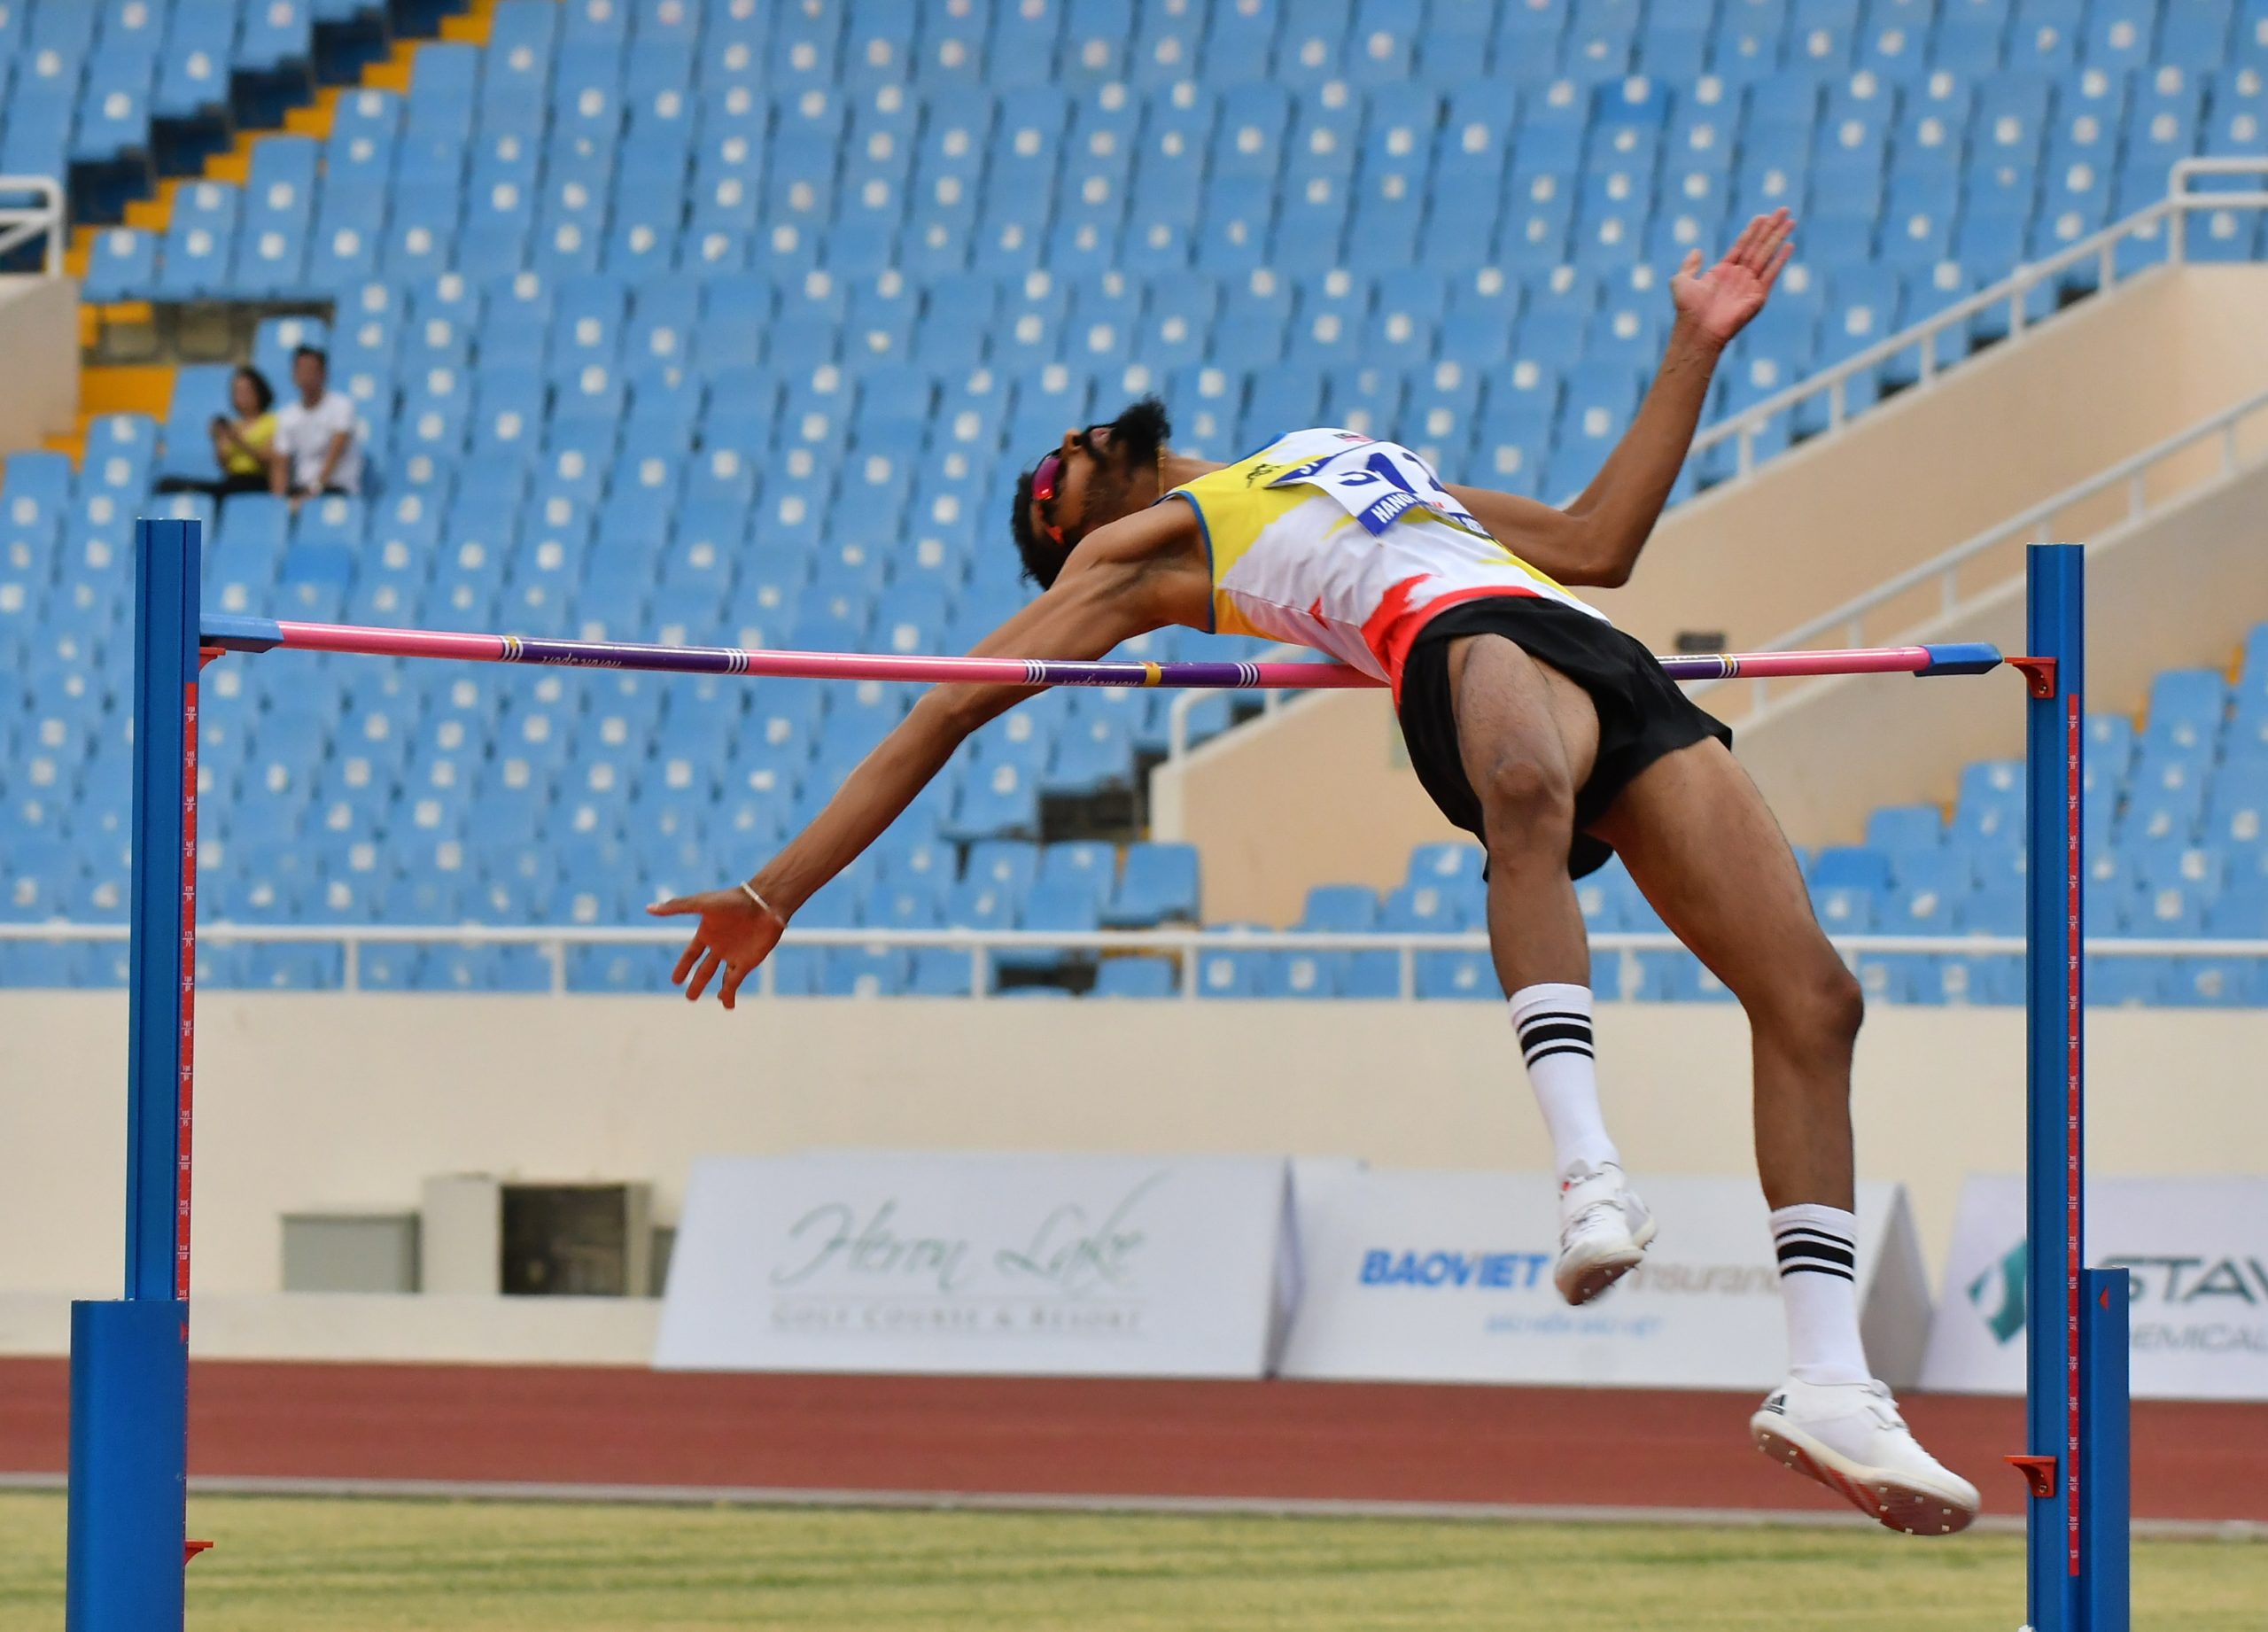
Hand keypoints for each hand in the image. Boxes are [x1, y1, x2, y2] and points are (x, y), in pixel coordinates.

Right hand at [648, 885, 784, 1008]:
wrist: (764, 902)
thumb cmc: (733, 900)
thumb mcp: (701, 903)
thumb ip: (676, 907)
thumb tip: (649, 908)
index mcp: (707, 932)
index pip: (691, 955)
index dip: (683, 967)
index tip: (675, 981)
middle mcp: (720, 945)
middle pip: (705, 969)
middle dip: (697, 983)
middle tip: (690, 998)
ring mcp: (735, 954)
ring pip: (724, 978)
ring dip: (719, 990)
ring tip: (716, 1000)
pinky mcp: (748, 961)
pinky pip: (736, 981)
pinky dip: (730, 993)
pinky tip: (726, 1003)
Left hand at [1671, 209, 1794, 347]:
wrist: (1697, 330)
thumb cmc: (1687, 310)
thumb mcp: (1681, 281)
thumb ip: (1689, 265)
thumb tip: (1697, 250)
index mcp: (1724, 270)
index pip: (1742, 244)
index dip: (1752, 230)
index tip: (1763, 216)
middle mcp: (1739, 275)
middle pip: (1758, 245)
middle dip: (1771, 227)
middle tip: (1784, 209)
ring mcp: (1750, 285)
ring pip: (1767, 254)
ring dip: (1778, 237)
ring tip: (1790, 220)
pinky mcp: (1758, 295)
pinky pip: (1771, 273)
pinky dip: (1780, 259)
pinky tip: (1789, 245)